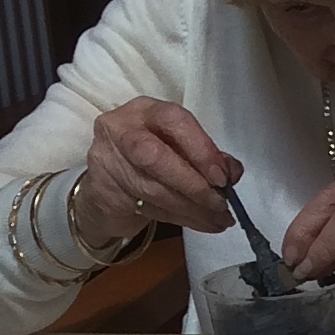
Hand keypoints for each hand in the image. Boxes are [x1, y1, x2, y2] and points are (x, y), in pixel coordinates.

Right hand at [80, 98, 239, 241]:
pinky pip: (148, 209)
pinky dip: (181, 218)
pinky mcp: (103, 191)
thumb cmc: (150, 158)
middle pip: (155, 157)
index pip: (173, 121)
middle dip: (193, 184)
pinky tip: (202, 223)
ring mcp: (108, 160)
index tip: (222, 177)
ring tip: (219, 219)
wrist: (108, 182)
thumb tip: (232, 172)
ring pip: (153, 190)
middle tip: (220, 202)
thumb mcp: (180, 146)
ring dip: (192, 209)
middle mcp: (120, 129)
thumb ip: (208, 155)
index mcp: (146, 111)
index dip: (200, 149)